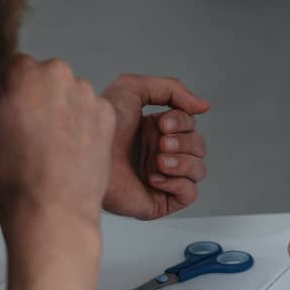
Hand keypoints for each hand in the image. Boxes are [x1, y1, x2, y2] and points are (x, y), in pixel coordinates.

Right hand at [0, 55, 113, 240]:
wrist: (52, 210)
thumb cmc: (12, 178)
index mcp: (25, 72)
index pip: (12, 68)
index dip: (6, 91)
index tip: (4, 112)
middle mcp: (60, 75)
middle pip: (44, 78)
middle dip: (35, 97)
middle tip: (26, 131)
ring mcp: (88, 95)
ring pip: (69, 94)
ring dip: (60, 109)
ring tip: (49, 145)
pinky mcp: (107, 116)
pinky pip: (90, 111)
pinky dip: (82, 124)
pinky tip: (69, 149)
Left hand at [100, 74, 209, 219]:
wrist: (85, 160)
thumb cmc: (100, 127)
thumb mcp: (133, 89)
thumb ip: (172, 89)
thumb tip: (204, 106)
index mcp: (156, 131)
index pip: (191, 125)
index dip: (183, 121)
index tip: (162, 123)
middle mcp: (160, 154)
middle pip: (199, 146)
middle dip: (183, 142)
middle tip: (160, 143)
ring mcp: (162, 178)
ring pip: (199, 170)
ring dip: (183, 161)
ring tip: (158, 161)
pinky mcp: (159, 201)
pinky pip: (190, 193)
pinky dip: (179, 182)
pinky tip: (155, 177)